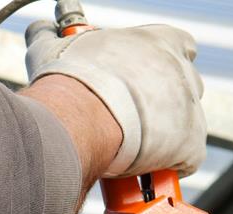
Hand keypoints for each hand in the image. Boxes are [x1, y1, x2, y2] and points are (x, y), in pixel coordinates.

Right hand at [25, 21, 206, 177]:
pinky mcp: (191, 144)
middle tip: (133, 112)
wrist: (81, 119)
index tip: (146, 76)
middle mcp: (183, 71)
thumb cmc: (70, 81)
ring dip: (167, 132)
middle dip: (165, 99)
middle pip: (186, 84)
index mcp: (160, 41)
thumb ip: (54, 36)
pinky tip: (144, 164)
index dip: (165, 61)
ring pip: (187, 122)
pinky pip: (187, 158)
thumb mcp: (56, 49)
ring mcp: (190, 108)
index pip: (181, 45)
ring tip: (134, 141)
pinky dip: (168, 164)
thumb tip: (42, 30)